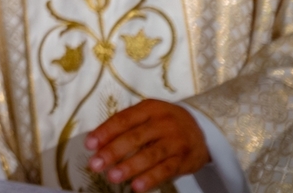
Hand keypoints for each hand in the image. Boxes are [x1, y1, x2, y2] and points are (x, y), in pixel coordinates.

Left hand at [86, 99, 209, 191]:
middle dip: (112, 152)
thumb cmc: (164, 123)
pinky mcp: (184, 159)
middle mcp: (163, 123)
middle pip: (134, 138)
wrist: (202, 129)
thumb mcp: (147, 116)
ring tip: (112, 177)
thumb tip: (97, 142)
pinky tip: (136, 186)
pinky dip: (150, 179)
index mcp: (149, 108)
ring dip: (129, 167)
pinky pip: (165, 170)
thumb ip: (125, 126)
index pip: (123, 119)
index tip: (89, 144)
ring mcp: (175, 141)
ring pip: (149, 155)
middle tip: (95, 164)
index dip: (105, 132)